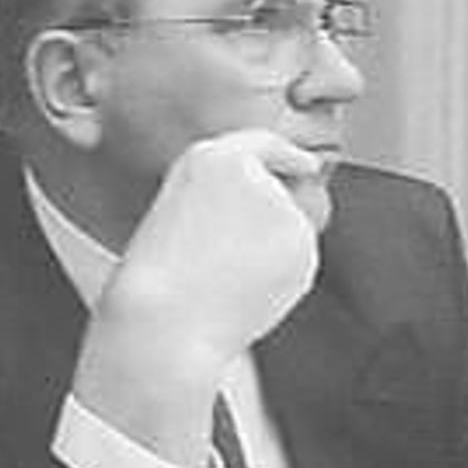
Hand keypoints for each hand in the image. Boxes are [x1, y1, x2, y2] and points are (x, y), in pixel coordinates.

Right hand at [73, 129, 322, 467]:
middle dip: (271, 223)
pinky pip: (300, 260)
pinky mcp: (303, 243)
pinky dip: (283, 278)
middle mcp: (253, 172)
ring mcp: (283, 207)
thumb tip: (297, 220)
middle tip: (225, 262)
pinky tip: (245, 292)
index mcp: (210, 156)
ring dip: (272, 253)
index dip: (288, 155)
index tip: (306, 164)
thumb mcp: (181, 213)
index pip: (263, 145)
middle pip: (284, 193)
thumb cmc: (161, 282)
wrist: (166, 322)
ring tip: (223, 278)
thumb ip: (234, 199)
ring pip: (293, 230)